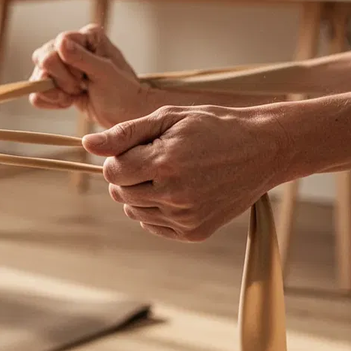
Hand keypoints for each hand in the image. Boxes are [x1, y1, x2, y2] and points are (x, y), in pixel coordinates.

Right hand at [29, 24, 151, 127]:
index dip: (66, 67)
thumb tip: (60, 43)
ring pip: (37, 77)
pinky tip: (69, 101)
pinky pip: (36, 94)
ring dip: (56, 93)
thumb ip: (83, 58)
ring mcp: (60, 65)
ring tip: (77, 94)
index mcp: (86, 36)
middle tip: (81, 86)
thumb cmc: (123, 92)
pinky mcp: (55, 83)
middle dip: (60, 80)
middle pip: (42, 59)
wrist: (125, 114)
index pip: (57, 46)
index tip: (85, 77)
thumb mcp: (106, 73)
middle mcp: (70, 46)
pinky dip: (51, 101)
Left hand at [82, 105, 292, 240]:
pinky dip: (156, 210)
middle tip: (155, 158)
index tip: (138, 149)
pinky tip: (177, 190)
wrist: (263, 150)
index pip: (113, 171)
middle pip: (120, 193)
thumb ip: (125, 133)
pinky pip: (153, 225)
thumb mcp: (169, 118)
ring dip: (140, 193)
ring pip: (134, 211)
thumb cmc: (213, 127)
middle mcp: (174, 195)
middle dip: (128, 175)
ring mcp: (185, 217)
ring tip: (167, 173)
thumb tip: (87, 144)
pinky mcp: (194, 232)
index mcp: (165, 162)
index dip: (119, 158)